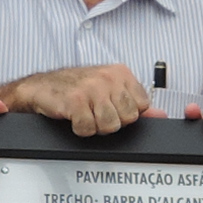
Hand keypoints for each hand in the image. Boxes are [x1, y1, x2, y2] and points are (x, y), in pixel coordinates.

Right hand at [6, 64, 152, 136]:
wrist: (41, 87)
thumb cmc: (76, 89)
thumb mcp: (109, 91)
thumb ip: (136, 104)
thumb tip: (161, 116)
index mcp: (121, 73)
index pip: (142, 106)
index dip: (126, 114)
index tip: (111, 108)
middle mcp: (108, 78)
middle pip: (128, 119)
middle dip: (111, 122)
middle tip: (95, 112)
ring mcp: (92, 88)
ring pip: (110, 126)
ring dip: (95, 126)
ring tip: (85, 114)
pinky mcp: (75, 101)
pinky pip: (88, 129)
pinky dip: (79, 129)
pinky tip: (73, 117)